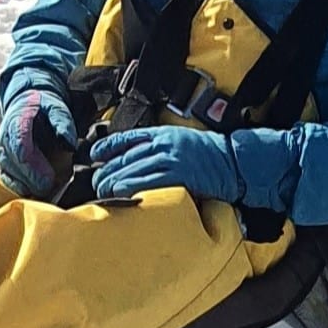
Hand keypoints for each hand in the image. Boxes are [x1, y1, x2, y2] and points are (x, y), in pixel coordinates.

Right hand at [0, 86, 76, 199]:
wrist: (26, 104)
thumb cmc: (42, 108)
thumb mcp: (56, 106)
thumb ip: (63, 122)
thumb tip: (69, 143)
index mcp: (17, 120)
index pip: (20, 145)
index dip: (33, 165)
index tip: (48, 179)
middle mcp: (4, 137)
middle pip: (13, 163)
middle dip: (31, 179)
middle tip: (50, 188)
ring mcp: (1, 151)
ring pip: (8, 174)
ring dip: (26, 185)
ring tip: (46, 190)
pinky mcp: (3, 162)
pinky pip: (7, 179)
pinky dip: (20, 187)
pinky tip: (35, 191)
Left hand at [90, 126, 243, 202]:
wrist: (233, 161)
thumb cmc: (207, 154)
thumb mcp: (180, 142)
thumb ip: (159, 147)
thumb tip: (133, 161)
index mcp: (163, 133)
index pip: (128, 137)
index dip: (107, 146)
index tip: (94, 155)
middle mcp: (164, 143)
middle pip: (126, 156)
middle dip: (107, 170)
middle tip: (96, 183)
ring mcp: (172, 158)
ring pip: (134, 169)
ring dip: (114, 181)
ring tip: (103, 192)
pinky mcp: (179, 174)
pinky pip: (149, 182)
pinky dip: (132, 188)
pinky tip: (120, 194)